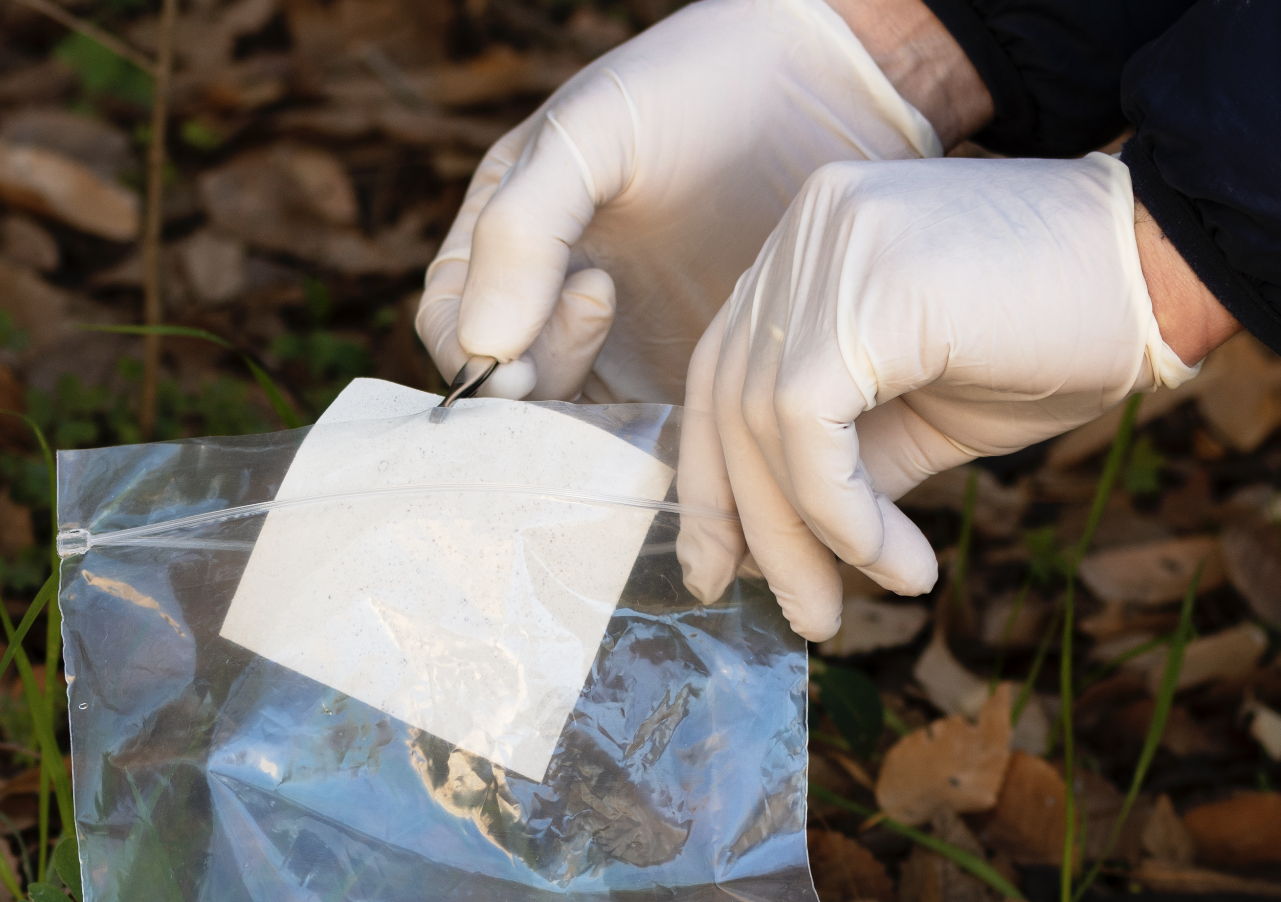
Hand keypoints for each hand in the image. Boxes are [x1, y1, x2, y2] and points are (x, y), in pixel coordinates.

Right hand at [414, 0, 945, 406]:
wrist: (829, 88)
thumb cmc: (699, 88)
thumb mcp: (593, 132)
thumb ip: (524, 229)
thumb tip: (483, 348)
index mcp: (503, 238)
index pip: (451, 326)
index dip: (474, 354)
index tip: (527, 345)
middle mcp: (548, 301)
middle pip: (503, 391)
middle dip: (533, 382)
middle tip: (602, 306)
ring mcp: (617, 346)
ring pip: (568, 424)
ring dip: (588, 416)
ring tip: (643, 324)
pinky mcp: (681, 379)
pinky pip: (642, 436)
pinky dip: (646, 436)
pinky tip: (682, 386)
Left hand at [674, 153, 1200, 639]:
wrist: (1169, 270)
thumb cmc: (1056, 337)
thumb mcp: (920, 414)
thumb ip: (839, 460)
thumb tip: (769, 549)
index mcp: (806, 245)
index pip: (724, 374)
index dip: (713, 481)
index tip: (723, 569)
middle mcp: (803, 231)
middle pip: (731, 402)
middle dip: (752, 528)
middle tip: (800, 618)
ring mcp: (830, 248)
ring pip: (763, 425)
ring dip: (805, 540)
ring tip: (848, 607)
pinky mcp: (867, 291)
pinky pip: (810, 430)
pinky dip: (842, 516)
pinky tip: (897, 562)